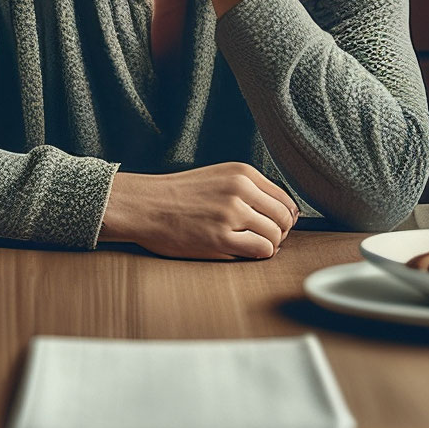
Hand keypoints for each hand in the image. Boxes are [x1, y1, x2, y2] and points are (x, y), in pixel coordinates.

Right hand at [98, 162, 298, 259]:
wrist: (143, 205)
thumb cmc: (177, 195)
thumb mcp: (217, 177)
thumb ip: (247, 189)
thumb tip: (281, 214)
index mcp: (241, 173)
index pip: (284, 199)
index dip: (284, 217)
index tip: (274, 225)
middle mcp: (240, 189)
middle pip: (284, 218)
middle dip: (280, 233)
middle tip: (263, 239)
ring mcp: (230, 214)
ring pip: (276, 236)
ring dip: (268, 245)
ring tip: (250, 246)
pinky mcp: (220, 238)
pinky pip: (262, 250)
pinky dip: (258, 254)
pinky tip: (241, 251)